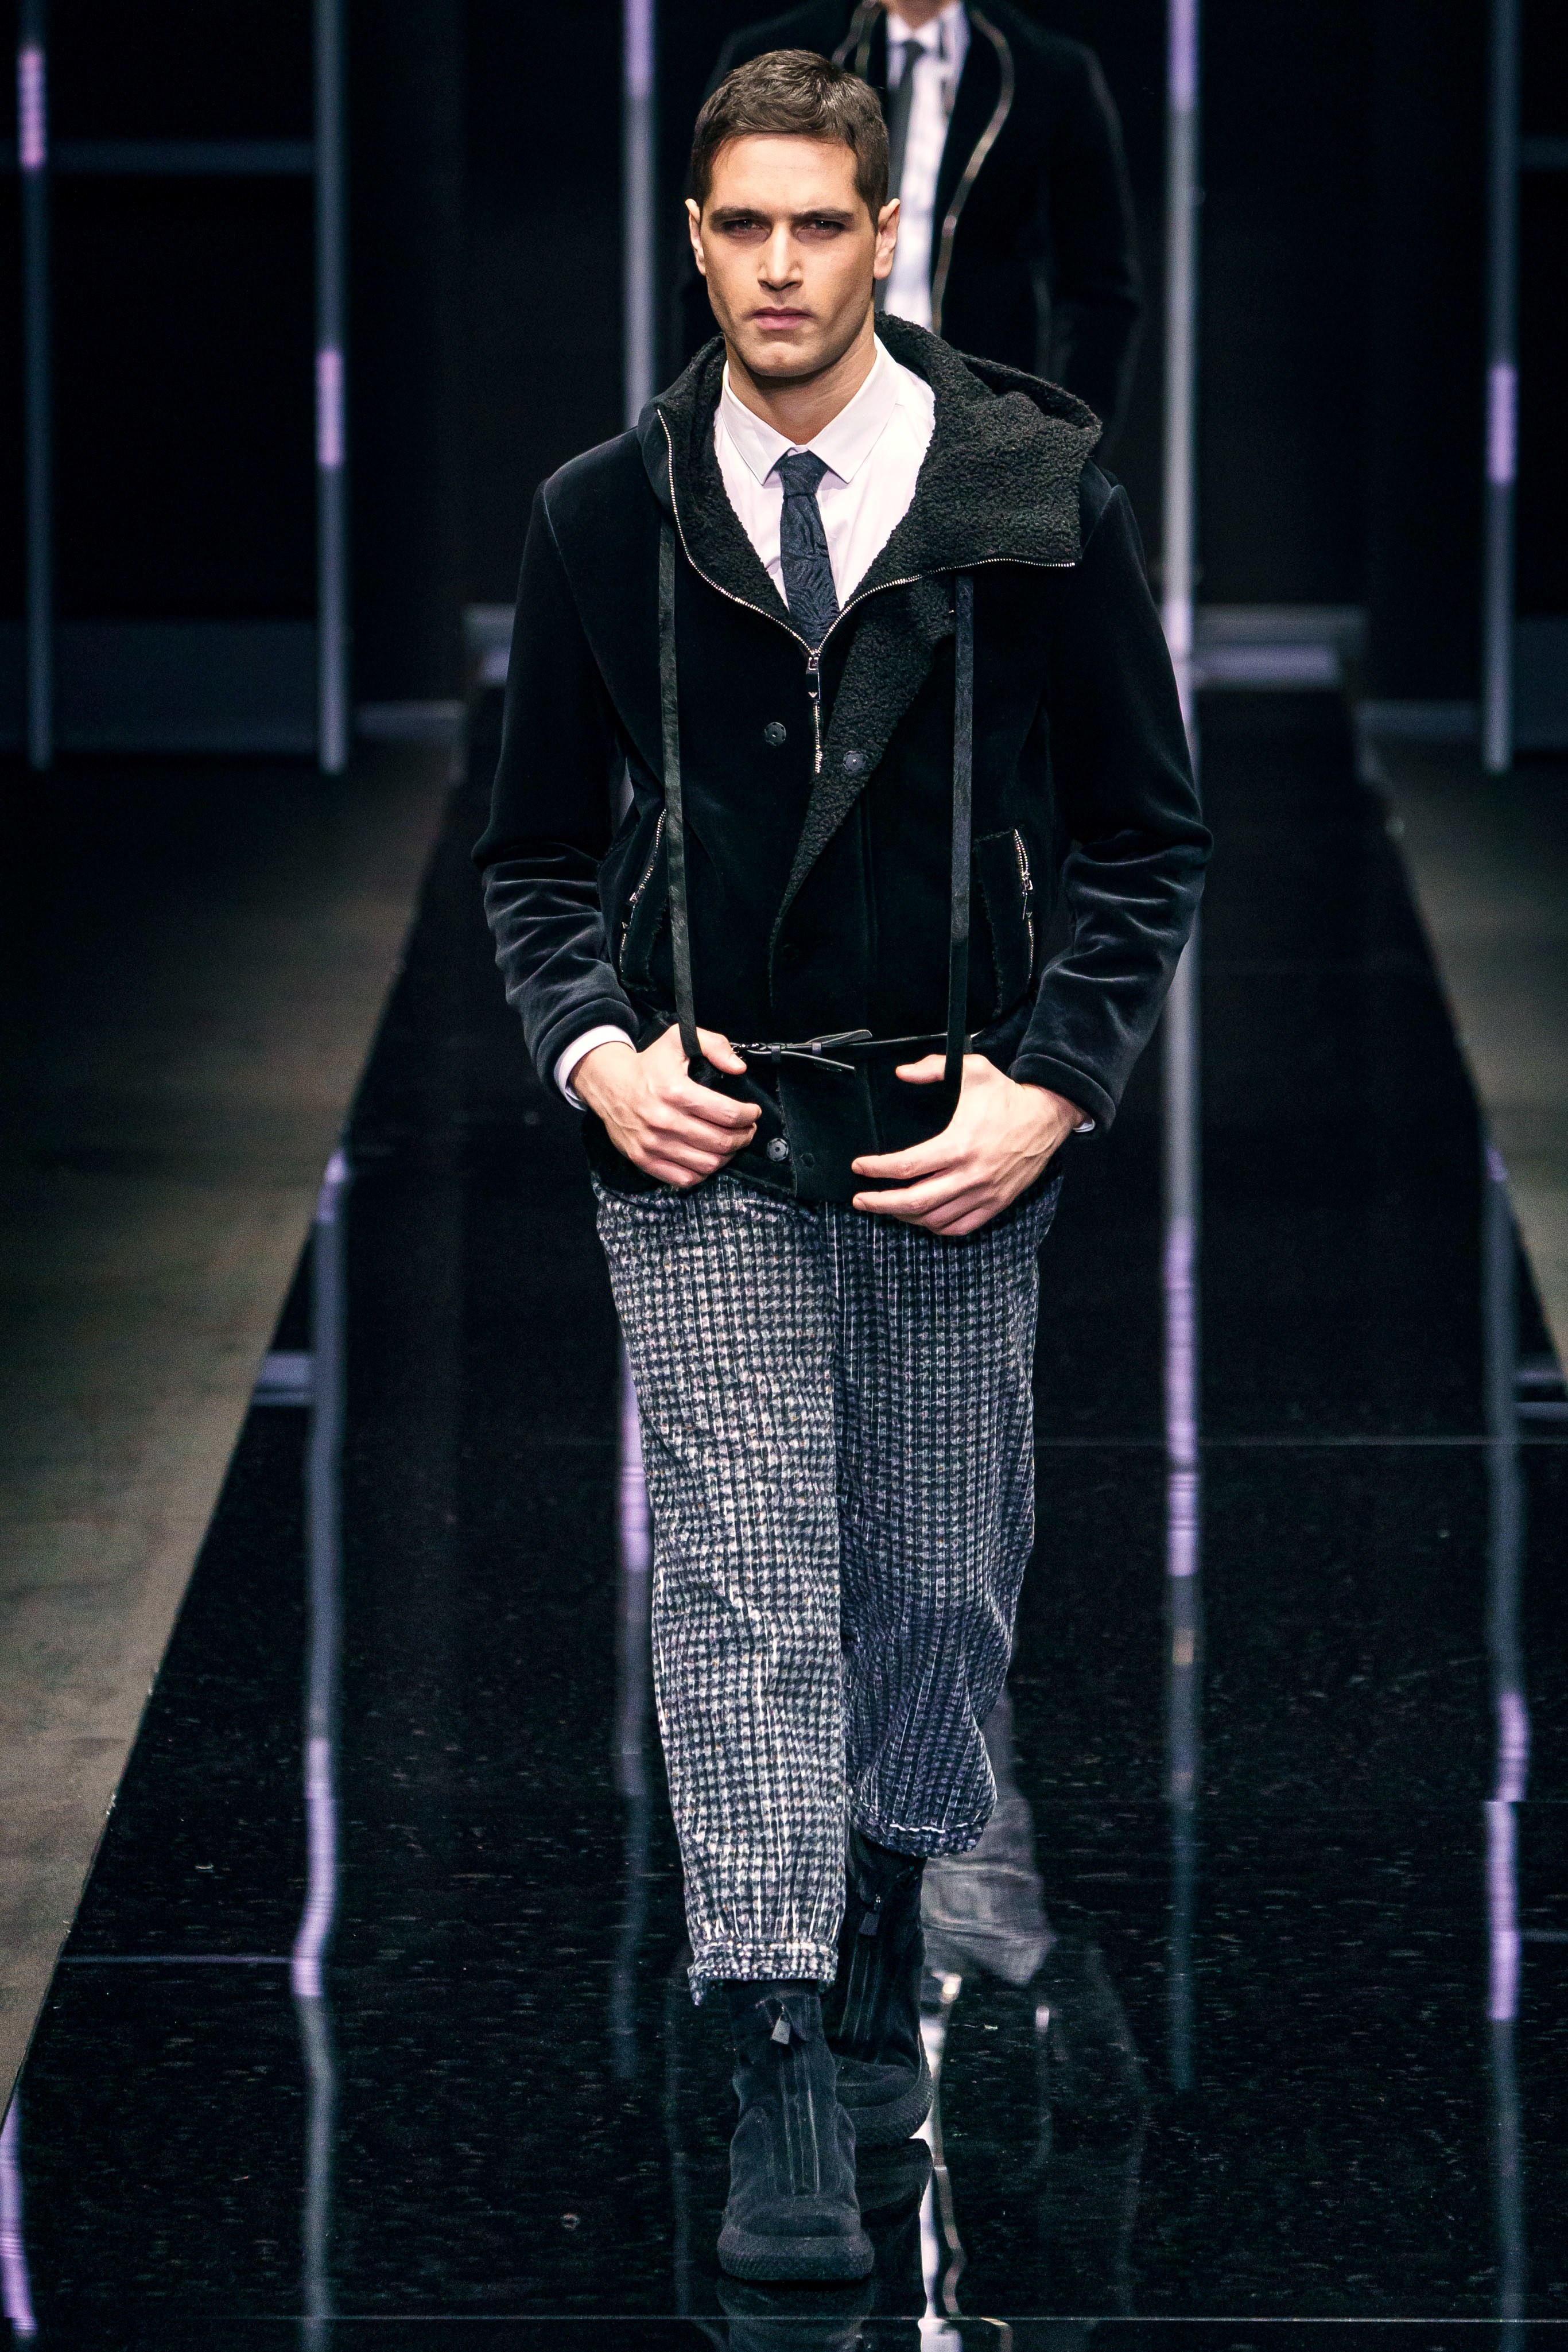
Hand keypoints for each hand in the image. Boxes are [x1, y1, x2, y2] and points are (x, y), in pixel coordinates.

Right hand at [573, 1023, 759, 1187]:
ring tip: (732, 1143)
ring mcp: (653, 1143)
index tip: (753, 1113)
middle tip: (747, 1129)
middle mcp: (664, 1120)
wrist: (609, 1084)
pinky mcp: (644, 1159)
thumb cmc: (649, 1064)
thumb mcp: (679, 1039)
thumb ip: (713, 1045)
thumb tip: (739, 1068)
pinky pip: (684, 1179)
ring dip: (728, 1156)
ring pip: (707, 1164)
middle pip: (721, 1141)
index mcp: (676, 1091)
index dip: (748, 1115)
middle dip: (744, 1137)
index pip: (727, 1113)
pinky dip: (703, 1173)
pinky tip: (708, 1158)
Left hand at [850, 1054, 1082, 1235]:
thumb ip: (933, 1068)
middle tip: (860, 1200)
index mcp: (959, 1145)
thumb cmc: (1007, 1096)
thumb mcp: (973, 1070)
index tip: (859, 1167)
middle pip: (914, 1201)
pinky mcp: (995, 1203)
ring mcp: (983, 1193)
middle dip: (880, 1203)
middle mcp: (970, 1175)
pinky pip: (959, 1227)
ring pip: (934, 1219)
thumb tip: (902, 1073)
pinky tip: (921, 1218)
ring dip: (904, 1216)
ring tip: (887, 1206)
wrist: (1047, 1117)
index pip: (907, 1166)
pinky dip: (935, 1227)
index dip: (877, 1169)